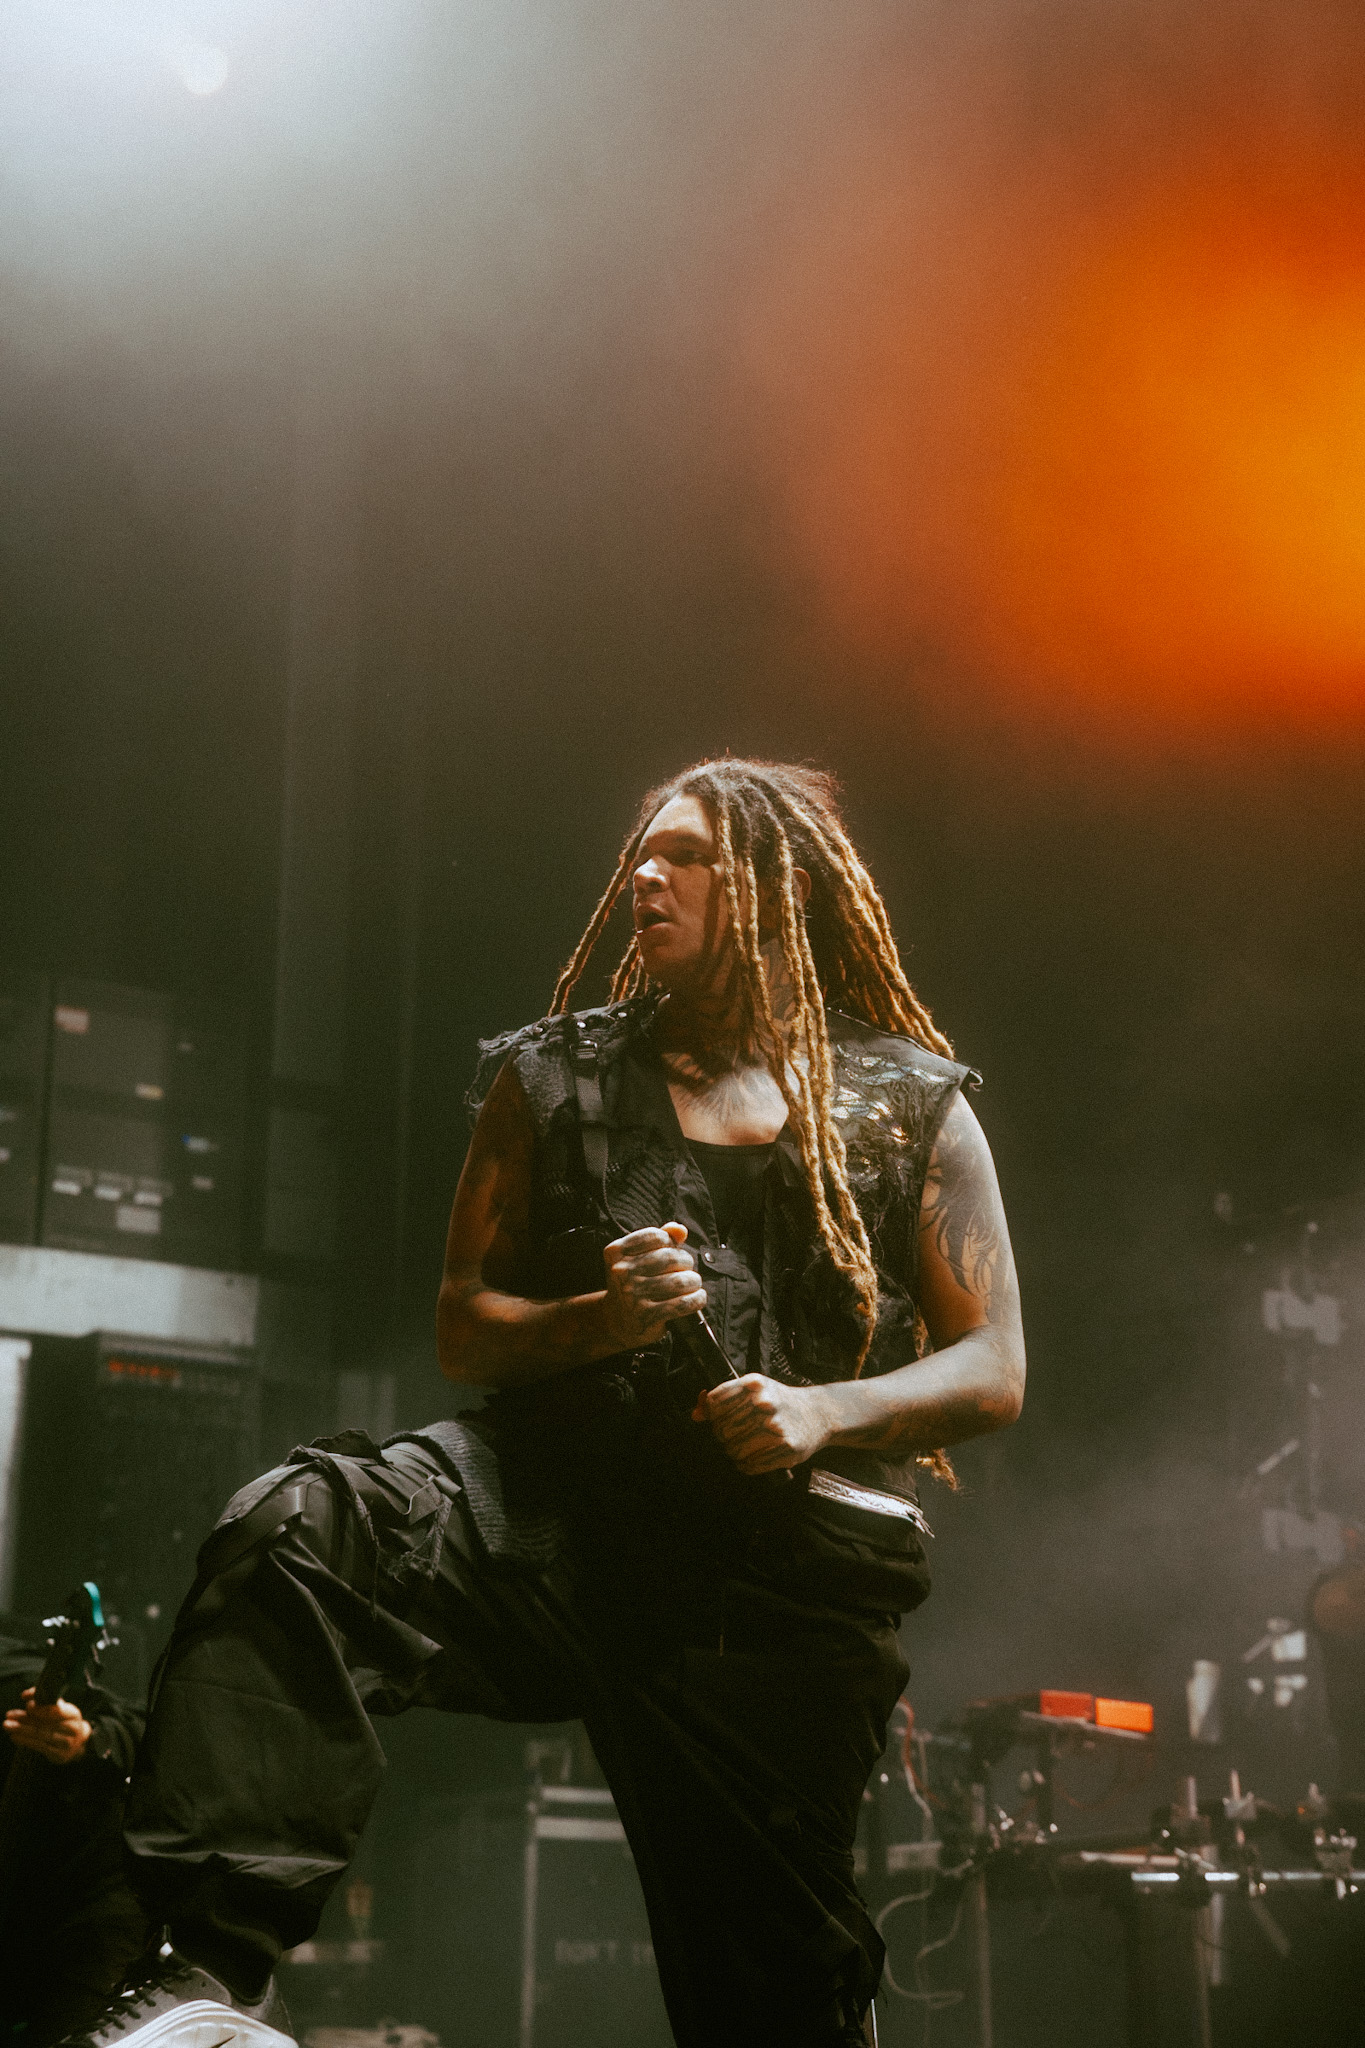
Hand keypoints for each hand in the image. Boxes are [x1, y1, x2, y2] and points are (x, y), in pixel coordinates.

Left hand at [3, 1689, 92, 1764]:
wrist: (78, 1743)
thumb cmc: (63, 1721)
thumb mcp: (59, 1708)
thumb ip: (44, 1700)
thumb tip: (26, 1695)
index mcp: (73, 1714)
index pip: (57, 1710)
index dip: (43, 1708)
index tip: (28, 1705)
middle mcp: (71, 1729)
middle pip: (45, 1723)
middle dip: (25, 1719)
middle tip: (9, 1715)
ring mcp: (65, 1743)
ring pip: (40, 1735)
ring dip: (21, 1730)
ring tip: (7, 1725)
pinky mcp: (58, 1755)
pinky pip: (39, 1747)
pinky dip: (25, 1741)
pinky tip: (14, 1737)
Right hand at [600, 1224, 707, 1347]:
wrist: (616, 1320)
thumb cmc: (633, 1282)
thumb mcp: (638, 1257)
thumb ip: (660, 1238)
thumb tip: (680, 1230)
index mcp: (616, 1252)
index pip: (656, 1236)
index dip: (671, 1242)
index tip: (673, 1250)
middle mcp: (621, 1273)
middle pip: (670, 1258)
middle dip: (686, 1262)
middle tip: (687, 1269)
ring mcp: (632, 1295)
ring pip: (678, 1281)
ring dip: (694, 1281)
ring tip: (693, 1283)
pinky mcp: (645, 1316)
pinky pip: (682, 1303)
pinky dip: (696, 1299)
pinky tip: (698, 1297)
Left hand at [694, 1375, 835, 1474]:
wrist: (819, 1413)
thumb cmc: (780, 1401)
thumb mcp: (754, 1390)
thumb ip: (723, 1399)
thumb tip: (695, 1415)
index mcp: (753, 1384)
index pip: (714, 1405)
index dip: (712, 1416)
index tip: (721, 1419)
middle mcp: (764, 1404)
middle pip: (722, 1431)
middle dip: (723, 1437)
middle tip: (735, 1436)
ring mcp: (777, 1427)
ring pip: (734, 1451)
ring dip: (735, 1454)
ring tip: (745, 1447)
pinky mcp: (787, 1449)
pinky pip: (750, 1466)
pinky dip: (746, 1465)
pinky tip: (754, 1457)